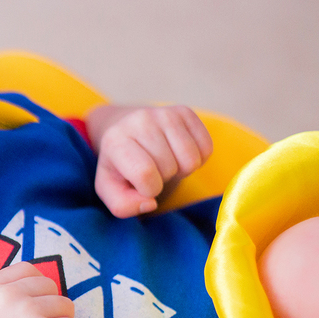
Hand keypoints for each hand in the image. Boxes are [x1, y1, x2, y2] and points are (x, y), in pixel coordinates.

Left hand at [86, 105, 212, 217]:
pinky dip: (197, 158)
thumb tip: (150, 203)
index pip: (145, 173)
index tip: (142, 185)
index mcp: (115, 141)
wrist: (126, 132)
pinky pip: (207, 148)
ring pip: (191, 160)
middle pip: (169, 168)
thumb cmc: (120, 168)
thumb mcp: (111, 190)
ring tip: (165, 162)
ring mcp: (164, 113)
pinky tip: (178, 153)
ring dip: (181, 169)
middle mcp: (140, 121)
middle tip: (153, 170)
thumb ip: (123, 206)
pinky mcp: (185, 111)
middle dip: (164, 178)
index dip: (149, 189)